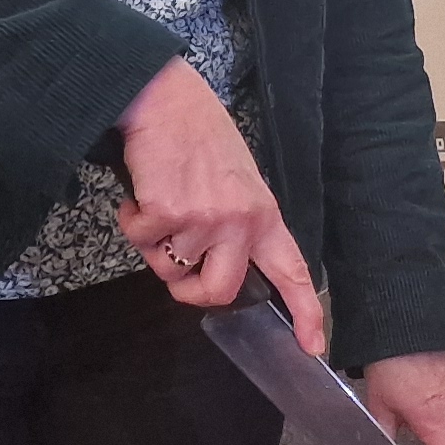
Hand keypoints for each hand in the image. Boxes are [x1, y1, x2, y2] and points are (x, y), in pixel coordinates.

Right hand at [115, 58, 326, 355]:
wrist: (165, 99)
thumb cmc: (198, 136)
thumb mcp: (237, 180)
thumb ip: (238, 223)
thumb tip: (218, 263)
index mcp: (263, 215)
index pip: (293, 271)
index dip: (305, 312)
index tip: (312, 345)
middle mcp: (239, 222)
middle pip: (219, 292)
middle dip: (190, 293)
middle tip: (177, 272)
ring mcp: (204, 220)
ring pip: (169, 268)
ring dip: (154, 243)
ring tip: (159, 203)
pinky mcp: (167, 214)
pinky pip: (140, 241)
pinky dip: (132, 221)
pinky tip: (141, 193)